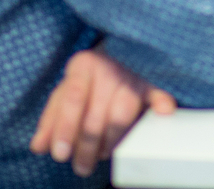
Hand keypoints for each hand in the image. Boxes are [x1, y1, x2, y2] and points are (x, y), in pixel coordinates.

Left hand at [30, 48, 175, 176]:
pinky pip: (158, 93)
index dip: (65, 128)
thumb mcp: (62, 96)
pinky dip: (162, 102)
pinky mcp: (151, 83)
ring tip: (103, 153)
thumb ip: (50, 120)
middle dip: (88, 144)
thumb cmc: (86, 82)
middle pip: (99, 110)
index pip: (72, 97)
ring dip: (113, 137)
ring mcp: (132, 74)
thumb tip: (40, 146)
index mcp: (83, 65)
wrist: (115, 57)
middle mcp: (109, 66)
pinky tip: (164, 111)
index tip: (60, 154)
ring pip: (125, 109)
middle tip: (82, 165)